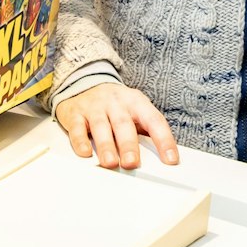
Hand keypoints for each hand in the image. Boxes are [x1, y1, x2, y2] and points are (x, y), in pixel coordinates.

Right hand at [54, 83, 178, 168]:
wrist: (84, 82)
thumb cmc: (116, 105)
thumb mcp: (134, 111)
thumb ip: (145, 131)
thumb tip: (161, 158)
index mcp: (136, 102)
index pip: (154, 120)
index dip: (164, 140)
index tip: (171, 160)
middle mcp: (116, 102)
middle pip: (124, 124)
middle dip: (129, 145)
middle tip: (132, 163)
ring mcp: (95, 107)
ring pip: (100, 126)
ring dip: (106, 145)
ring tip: (110, 163)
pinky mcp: (75, 113)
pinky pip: (77, 127)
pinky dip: (80, 141)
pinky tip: (85, 153)